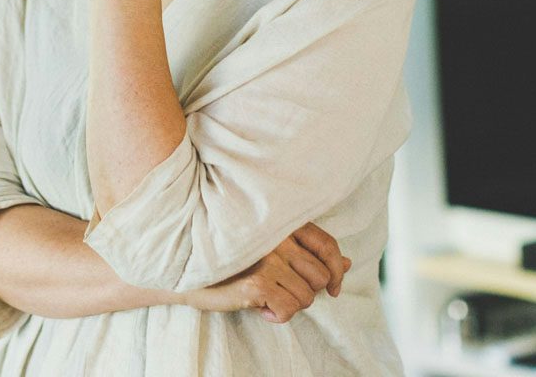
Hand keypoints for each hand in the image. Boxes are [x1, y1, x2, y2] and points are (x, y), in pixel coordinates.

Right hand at [173, 222, 351, 322]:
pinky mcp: (258, 282)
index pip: (327, 245)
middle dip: (307, 290)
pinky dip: (278, 314)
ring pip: (307, 297)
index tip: (333, 288)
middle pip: (321, 275)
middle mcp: (277, 235)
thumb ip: (307, 251)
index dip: (336, 271)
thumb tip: (347, 262)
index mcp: (281, 221)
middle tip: (282, 289)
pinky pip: (290, 309)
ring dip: (291, 303)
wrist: (188, 265)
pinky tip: (260, 306)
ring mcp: (268, 258)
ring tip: (267, 295)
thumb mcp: (270, 246)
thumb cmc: (230, 254)